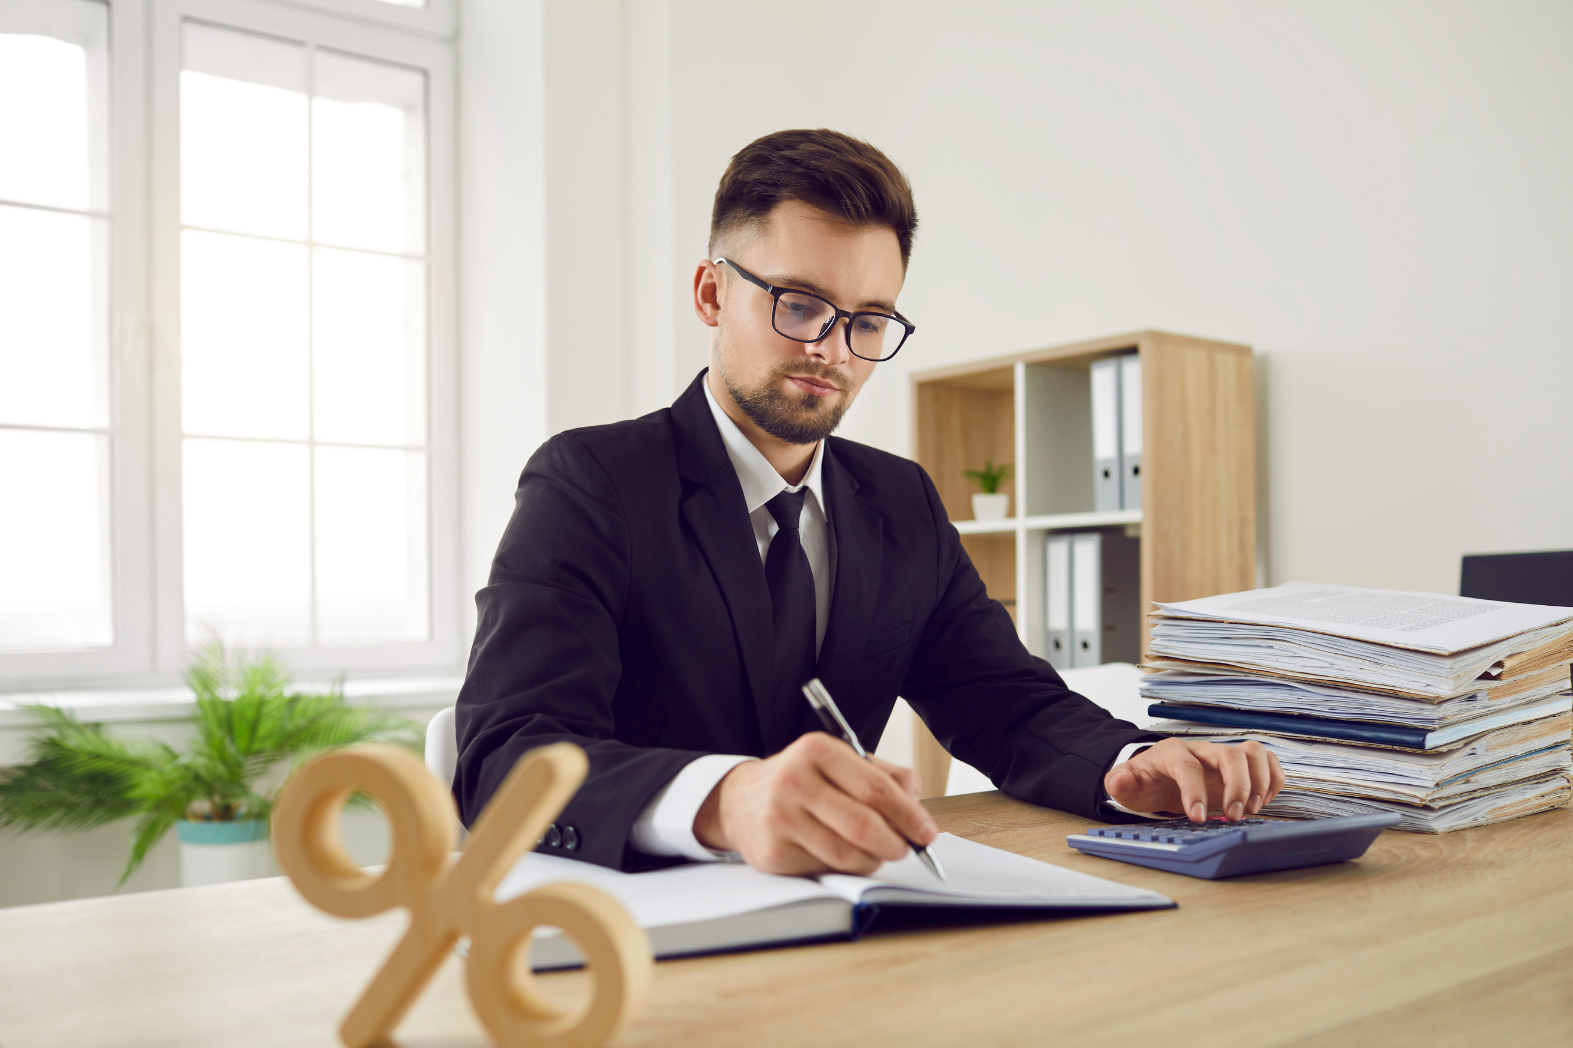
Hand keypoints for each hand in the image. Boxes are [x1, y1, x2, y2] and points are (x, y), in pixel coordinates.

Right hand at [692, 732, 936, 875]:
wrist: (740, 800)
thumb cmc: (803, 780)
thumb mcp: (841, 761)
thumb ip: (885, 776)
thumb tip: (916, 808)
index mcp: (817, 750)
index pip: (876, 789)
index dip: (909, 815)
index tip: (926, 832)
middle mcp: (795, 781)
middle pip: (864, 825)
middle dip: (896, 844)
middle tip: (906, 849)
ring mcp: (780, 818)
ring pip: (848, 854)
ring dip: (874, 860)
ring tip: (877, 852)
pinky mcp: (773, 852)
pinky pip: (826, 869)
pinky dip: (846, 868)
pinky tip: (844, 856)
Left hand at [1104, 738, 1284, 821]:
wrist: (1158, 775)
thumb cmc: (1145, 780)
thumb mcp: (1126, 783)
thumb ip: (1121, 782)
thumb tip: (1119, 783)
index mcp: (1172, 752)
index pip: (1187, 765)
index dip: (1194, 790)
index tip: (1197, 817)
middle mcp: (1202, 750)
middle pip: (1229, 754)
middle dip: (1237, 786)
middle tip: (1234, 816)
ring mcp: (1223, 756)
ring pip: (1253, 752)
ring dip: (1260, 781)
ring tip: (1252, 810)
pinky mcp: (1239, 767)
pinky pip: (1266, 762)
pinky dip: (1273, 780)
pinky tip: (1263, 802)